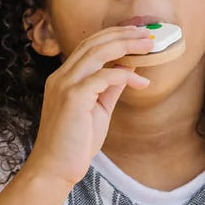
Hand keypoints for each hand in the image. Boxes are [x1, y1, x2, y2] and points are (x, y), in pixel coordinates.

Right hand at [24, 26, 154, 187]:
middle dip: (124, 34)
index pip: (89, 45)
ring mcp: (65, 85)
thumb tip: (128, 69)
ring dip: (126, 45)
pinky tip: (142, 83)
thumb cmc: (75, 144)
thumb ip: (109, 88)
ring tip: (150, 45)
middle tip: (149, 34)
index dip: (114, 36)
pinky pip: (104, 77)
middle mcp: (61, 76)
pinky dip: (126, 76)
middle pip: (93, 42)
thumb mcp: (98, 110)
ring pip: (97, 52)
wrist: (55, 170)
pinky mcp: (73, 98)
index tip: (138, 35)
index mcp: (64, 78)